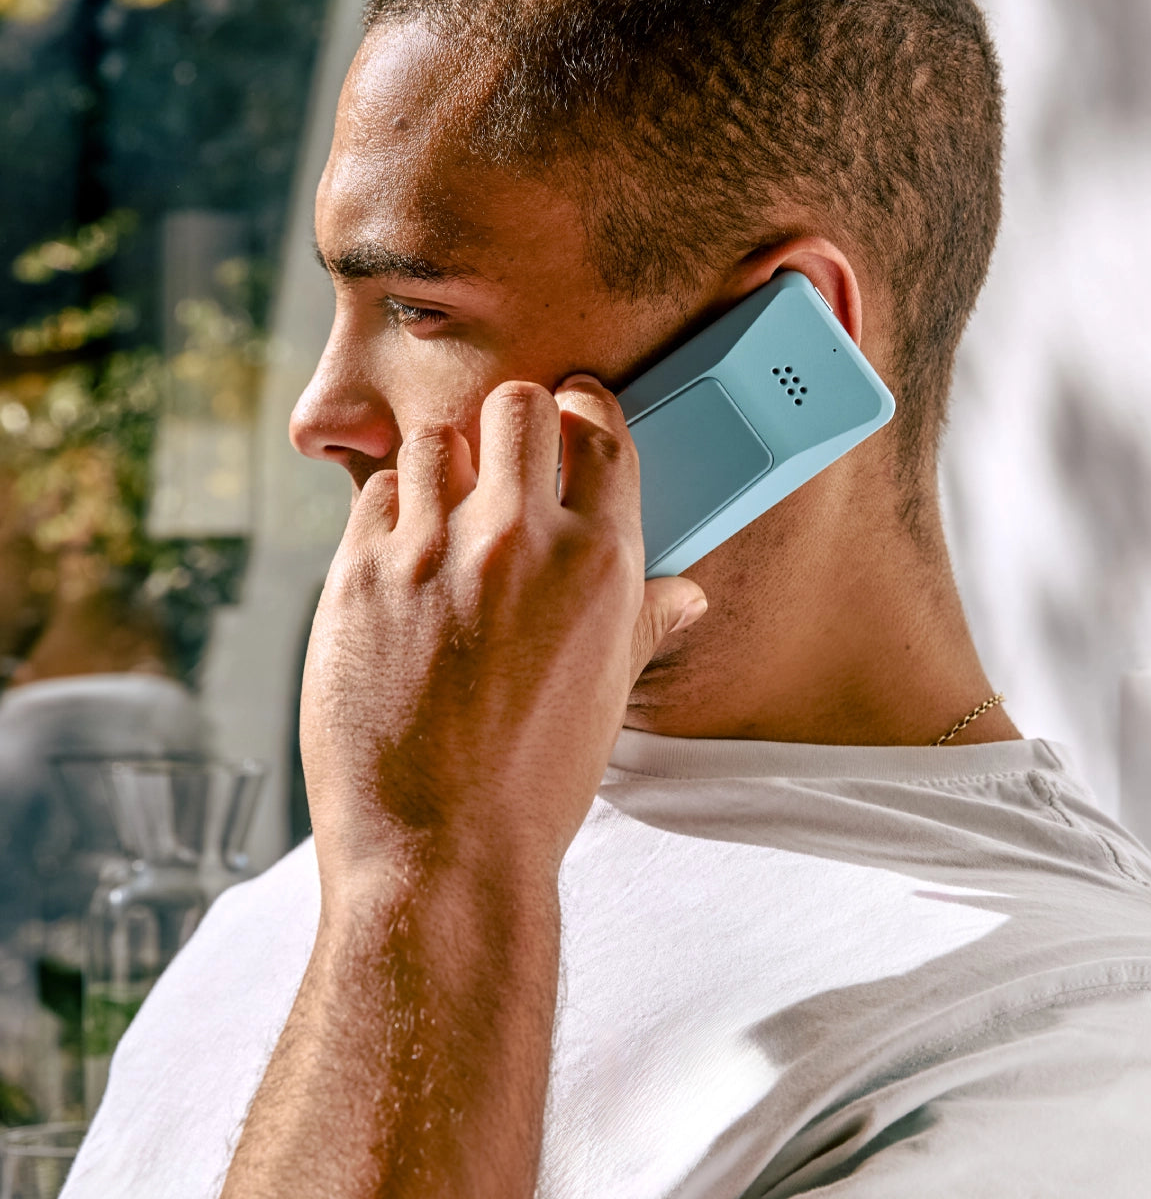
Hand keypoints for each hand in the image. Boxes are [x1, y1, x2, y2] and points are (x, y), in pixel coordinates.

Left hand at [297, 374, 706, 899]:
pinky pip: (371, 496)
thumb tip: (685, 593)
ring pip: (432, 440)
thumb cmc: (535, 782)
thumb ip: (643, 621)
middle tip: (505, 453)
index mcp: (599, 565)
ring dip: (442, 465)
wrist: (442, 851)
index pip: (601, 431)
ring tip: (445, 511)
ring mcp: (432, 554)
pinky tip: (400, 556)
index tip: (573, 411)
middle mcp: (519, 542)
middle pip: (516, 405)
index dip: (586, 410)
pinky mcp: (357, 576)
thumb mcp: (610, 695)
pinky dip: (388, 512)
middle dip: (514, 419)